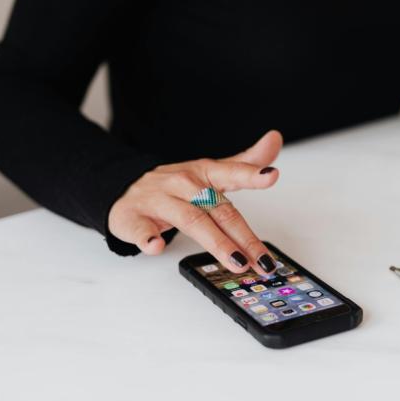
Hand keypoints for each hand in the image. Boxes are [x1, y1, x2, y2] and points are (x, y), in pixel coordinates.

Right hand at [108, 130, 282, 274]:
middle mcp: (183, 185)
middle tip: (263, 260)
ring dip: (215, 243)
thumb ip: (245, 163)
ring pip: (191, 220)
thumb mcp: (211, 171)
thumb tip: (275, 139)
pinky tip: (156, 246)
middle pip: (218, 210)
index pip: (231, 173)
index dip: (252, 174)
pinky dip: (148, 238)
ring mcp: (158, 201)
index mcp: (204, 173)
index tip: (271, 175)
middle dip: (244, 237)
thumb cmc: (175, 186)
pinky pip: (141, 229)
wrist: (124, 188)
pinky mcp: (133, 218)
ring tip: (236, 261)